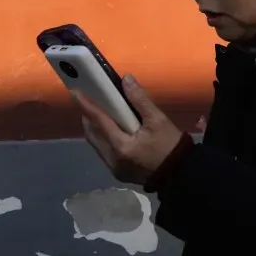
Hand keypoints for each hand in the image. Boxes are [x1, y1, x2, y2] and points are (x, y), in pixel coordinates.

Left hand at [70, 75, 184, 185]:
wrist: (180, 176)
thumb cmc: (170, 146)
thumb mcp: (158, 120)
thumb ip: (140, 100)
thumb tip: (126, 80)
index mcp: (121, 145)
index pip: (98, 120)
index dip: (86, 105)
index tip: (74, 92)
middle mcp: (112, 158)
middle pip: (92, 134)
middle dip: (88, 117)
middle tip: (91, 102)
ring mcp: (114, 168)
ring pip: (96, 144)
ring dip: (95, 129)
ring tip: (100, 115)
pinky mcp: (118, 173)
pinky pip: (104, 153)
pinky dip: (103, 140)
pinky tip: (112, 133)